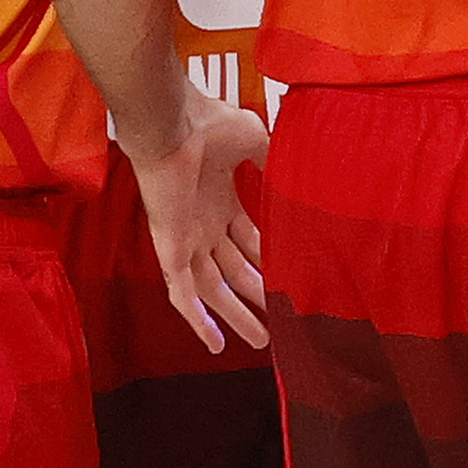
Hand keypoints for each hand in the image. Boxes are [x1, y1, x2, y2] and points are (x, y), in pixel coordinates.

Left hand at [127, 100, 274, 352]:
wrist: (172, 123)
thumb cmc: (208, 124)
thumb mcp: (255, 142)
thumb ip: (272, 163)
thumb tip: (296, 175)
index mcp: (220, 201)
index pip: (248, 242)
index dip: (268, 262)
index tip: (290, 281)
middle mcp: (203, 225)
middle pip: (233, 272)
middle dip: (256, 297)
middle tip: (278, 322)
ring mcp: (186, 240)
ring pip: (213, 290)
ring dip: (235, 316)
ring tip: (260, 340)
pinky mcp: (170, 250)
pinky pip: (182, 293)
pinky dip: (197, 319)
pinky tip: (215, 343)